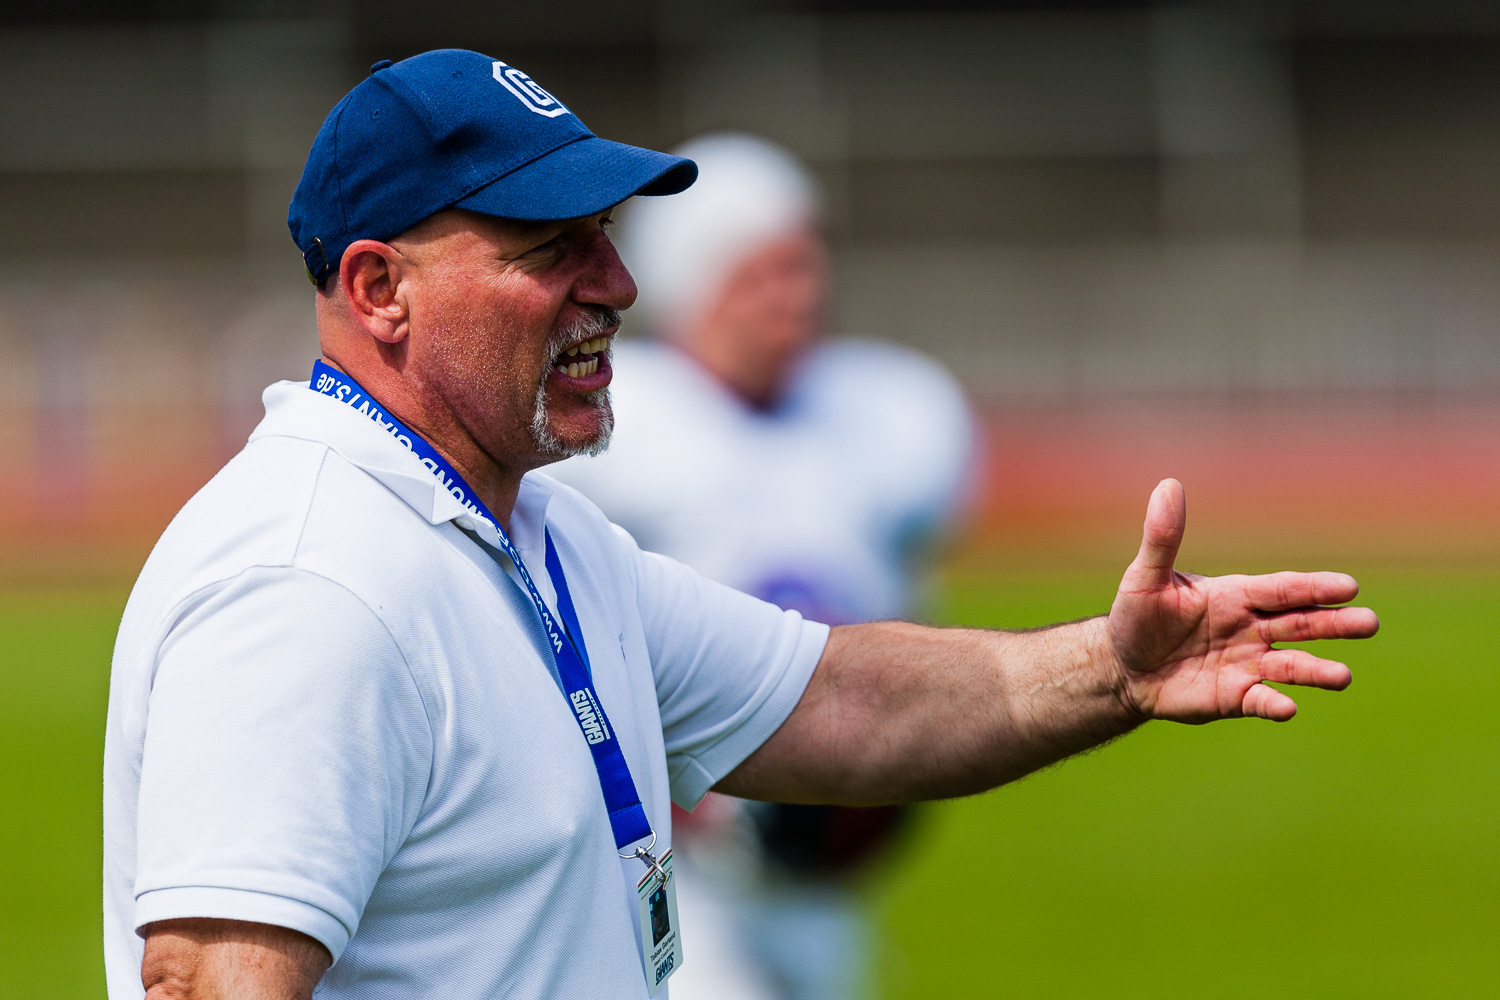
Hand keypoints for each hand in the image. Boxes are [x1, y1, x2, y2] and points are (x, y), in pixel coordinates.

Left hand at [1107, 479, 1378, 722]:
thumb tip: (1168, 483)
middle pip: (1301, 624)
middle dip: (1334, 624)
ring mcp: (1248, 664)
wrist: (1124, 668)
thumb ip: (1162, 537)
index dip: (1313, 587)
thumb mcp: (1145, 578)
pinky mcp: (1236, 698)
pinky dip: (1275, 704)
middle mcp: (1251, 629)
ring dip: (1316, 670)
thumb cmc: (1136, 617)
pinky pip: (1261, 700)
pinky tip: (1288, 707)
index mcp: (1236, 596)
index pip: (1282, 589)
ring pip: (1291, 666)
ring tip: (1342, 676)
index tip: (1348, 586)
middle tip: (1369, 623)